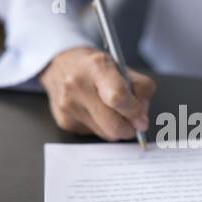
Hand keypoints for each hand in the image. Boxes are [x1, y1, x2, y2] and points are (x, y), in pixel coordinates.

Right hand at [39, 47, 155, 140]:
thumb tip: (141, 119)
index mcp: (97, 67)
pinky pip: (95, 134)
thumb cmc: (97, 69)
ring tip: (112, 111)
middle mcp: (78, 85)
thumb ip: (140, 89)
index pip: (118, 97)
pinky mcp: (65, 121)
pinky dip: (102, 127)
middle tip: (135, 123)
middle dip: (129, 128)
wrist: (59, 66)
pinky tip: (96, 112)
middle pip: (113, 125)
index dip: (134, 112)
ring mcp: (68, 106)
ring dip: (117, 128)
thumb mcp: (122, 67)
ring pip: (106, 134)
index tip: (142, 120)